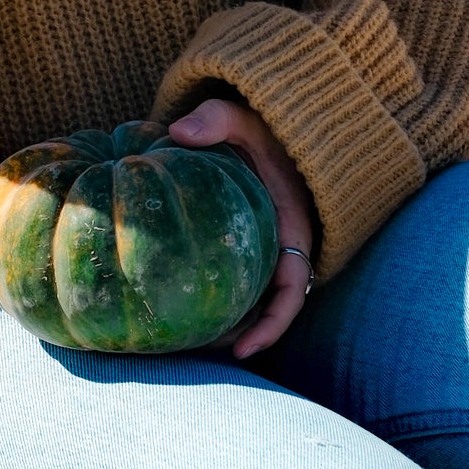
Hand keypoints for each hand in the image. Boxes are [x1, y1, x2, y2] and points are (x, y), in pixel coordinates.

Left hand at [168, 98, 317, 358]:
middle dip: (238, 333)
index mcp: (294, 227)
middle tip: (195, 350)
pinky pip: (234, 277)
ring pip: (249, 295)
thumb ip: (216, 119)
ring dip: (224, 319)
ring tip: (180, 338)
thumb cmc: (264, 125)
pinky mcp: (247, 243)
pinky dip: (213, 293)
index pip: (292, 290)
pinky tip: (174, 299)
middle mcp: (283, 244)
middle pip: (266, 304)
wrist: (273, 121)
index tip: (242, 350)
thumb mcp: (245, 118)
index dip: (272, 325)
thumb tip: (176, 133)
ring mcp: (265, 246)